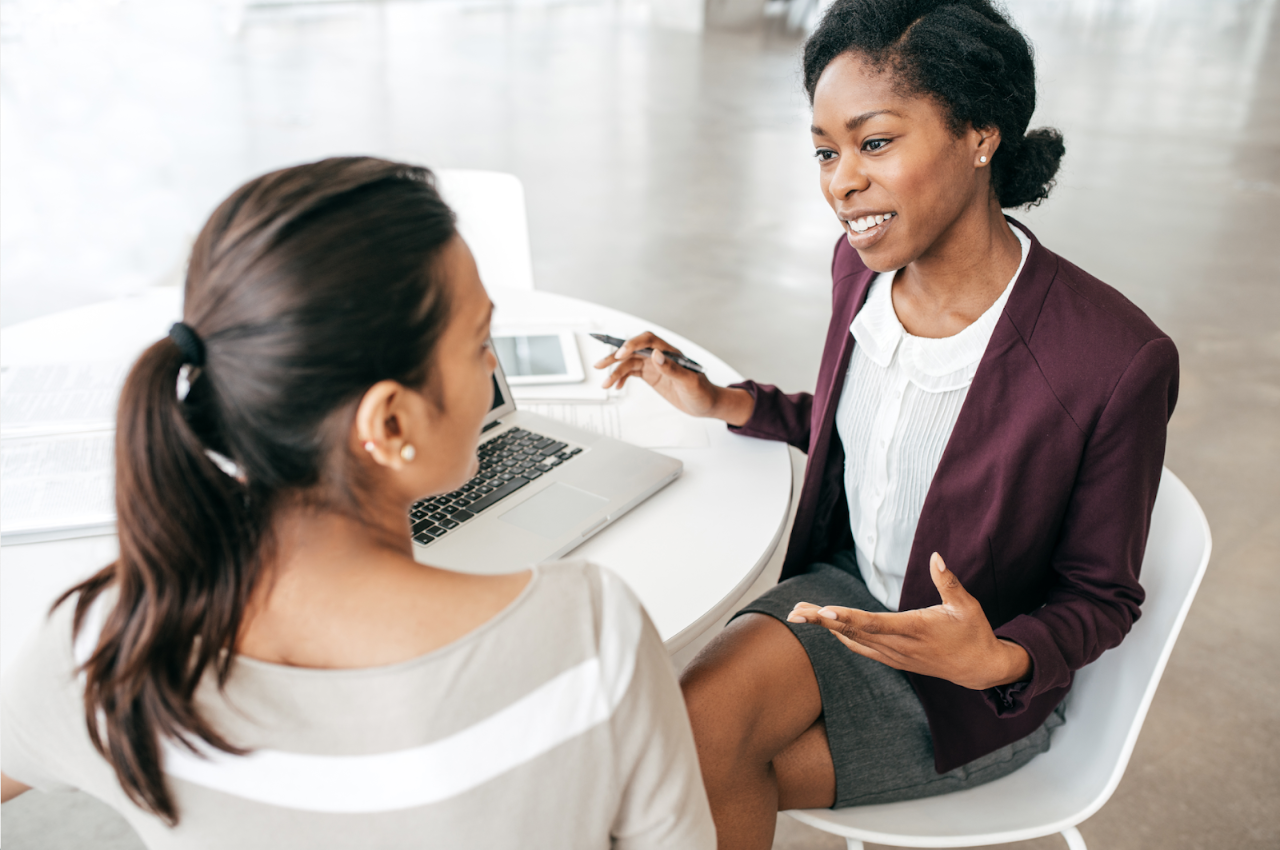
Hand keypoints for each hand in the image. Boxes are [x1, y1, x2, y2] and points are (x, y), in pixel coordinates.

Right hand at [593, 331, 752, 424]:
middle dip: (615, 356)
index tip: (621, 354)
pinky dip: (622, 378)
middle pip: (633, 351)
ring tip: (605, 383)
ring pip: (630, 363)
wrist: (706, 404)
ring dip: (616, 372)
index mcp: (670, 353)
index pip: (648, 341)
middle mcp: (660, 356)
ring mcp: (654, 366)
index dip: (633, 344)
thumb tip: (656, 355)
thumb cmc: (702, 392)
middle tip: (600, 364)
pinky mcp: (651, 376)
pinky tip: (617, 385)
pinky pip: (632, 373)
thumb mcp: (689, 382)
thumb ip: (672, 368)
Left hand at [786, 553, 1031, 690]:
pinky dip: (842, 636)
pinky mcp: (894, 660)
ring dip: (826, 628)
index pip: (874, 623)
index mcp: (916, 629)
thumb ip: (948, 582)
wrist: (979, 669)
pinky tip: (826, 626)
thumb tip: (936, 557)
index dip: (847, 618)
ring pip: (853, 640)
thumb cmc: (973, 632)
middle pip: (854, 632)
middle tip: (795, 612)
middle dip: (822, 621)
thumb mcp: (966, 605)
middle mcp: (900, 646)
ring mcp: (895, 656)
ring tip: (799, 614)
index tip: (823, 612)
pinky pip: (862, 647)